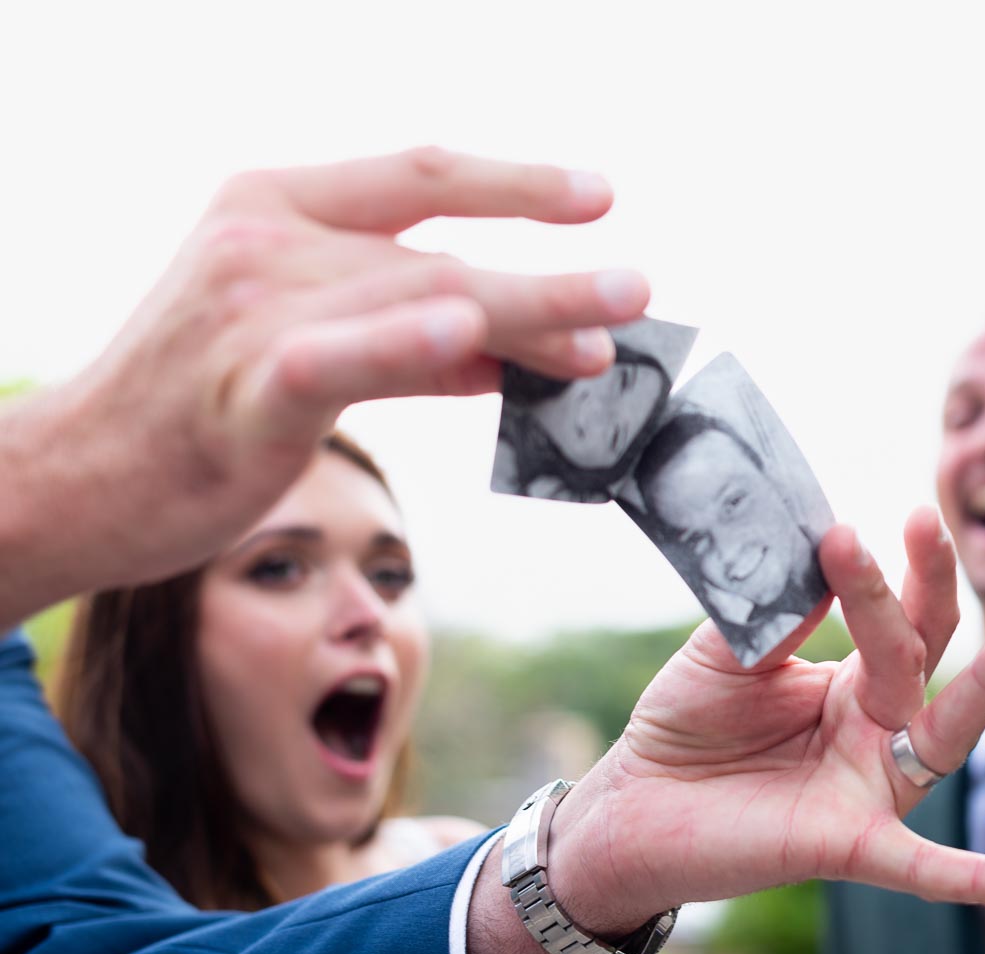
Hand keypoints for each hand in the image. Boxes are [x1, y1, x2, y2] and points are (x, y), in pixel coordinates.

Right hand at [0, 148, 649, 626]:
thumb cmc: (197, 413)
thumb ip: (405, 340)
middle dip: (548, 269)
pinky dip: (404, 345)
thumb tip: (507, 350)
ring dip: (523, 316)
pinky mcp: (243, 388)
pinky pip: (337, 358)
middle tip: (639, 286)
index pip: (420, 173)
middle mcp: (266, 241)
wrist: (75, 478)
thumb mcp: (301, 344)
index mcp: (277, 205)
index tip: (599, 193)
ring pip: (416, 299)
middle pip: (439, 247)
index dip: (516, 181)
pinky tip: (468, 340)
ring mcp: (251, 309)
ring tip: (605, 340)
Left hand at [547, 506, 984, 933]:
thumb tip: (816, 563)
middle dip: (932, 585)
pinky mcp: (851, 845)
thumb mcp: (723, 652)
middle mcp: (876, 728)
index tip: (840, 528)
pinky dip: (983, 875)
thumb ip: (771, 612)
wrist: (634, 810)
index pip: (885, 614)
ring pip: (946, 731)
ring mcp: (871, 786)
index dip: (871, 570)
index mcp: (851, 678)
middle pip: (922, 652)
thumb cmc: (685, 724)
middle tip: (926, 519)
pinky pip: (926, 868)